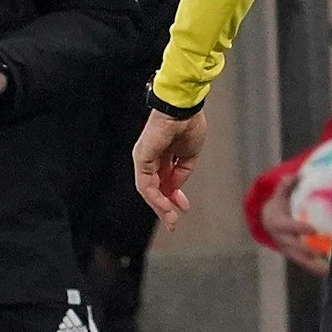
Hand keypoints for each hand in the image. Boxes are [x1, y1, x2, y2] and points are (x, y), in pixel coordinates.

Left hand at [134, 108, 207, 231]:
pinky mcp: (141, 158)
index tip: (184, 207)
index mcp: (164, 155)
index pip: (166, 180)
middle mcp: (151, 158)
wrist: (184, 109)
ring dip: (159, 206)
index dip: (175, 195)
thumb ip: (182, 172)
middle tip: (173, 223)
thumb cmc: (189, 124)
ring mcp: (144, 159)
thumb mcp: (190, 155)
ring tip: (170, 218)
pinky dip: (155, 196)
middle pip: (155, 188)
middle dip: (165, 206)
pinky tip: (165, 205)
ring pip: (148, 189)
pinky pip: (145, 184)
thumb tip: (174, 189)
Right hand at [258, 170, 331, 273]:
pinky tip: (329, 272)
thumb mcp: (278, 194)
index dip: (299, 228)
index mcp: (277, 223)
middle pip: (293, 246)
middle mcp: (281, 238)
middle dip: (306, 250)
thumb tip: (293, 175)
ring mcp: (287, 249)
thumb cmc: (277, 206)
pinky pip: (304, 263)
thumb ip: (285, 185)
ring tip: (327, 270)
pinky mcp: (294, 255)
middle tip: (321, 252)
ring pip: (299, 259)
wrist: (266, 221)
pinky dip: (315, 268)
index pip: (288, 226)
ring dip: (313, 265)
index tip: (312, 228)